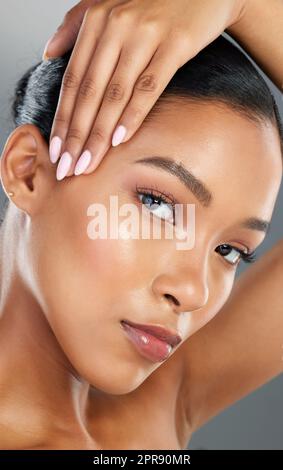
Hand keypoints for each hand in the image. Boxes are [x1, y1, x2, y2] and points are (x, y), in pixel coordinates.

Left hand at [43, 0, 246, 179]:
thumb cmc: (154, 4)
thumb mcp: (108, 6)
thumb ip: (75, 26)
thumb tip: (48, 52)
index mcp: (97, 21)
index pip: (73, 80)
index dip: (63, 118)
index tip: (57, 149)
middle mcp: (117, 26)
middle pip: (89, 92)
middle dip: (77, 135)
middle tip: (68, 166)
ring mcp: (146, 35)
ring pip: (115, 94)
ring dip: (100, 134)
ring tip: (89, 162)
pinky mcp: (175, 45)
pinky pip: (149, 87)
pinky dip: (132, 115)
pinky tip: (120, 140)